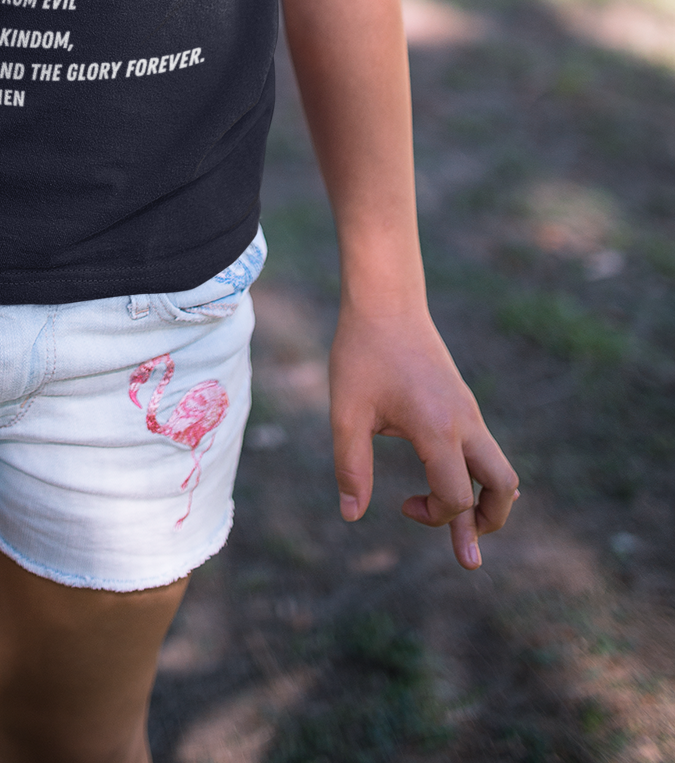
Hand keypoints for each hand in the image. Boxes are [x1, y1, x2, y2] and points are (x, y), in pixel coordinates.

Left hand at [328, 306, 518, 569]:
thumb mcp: (347, 412)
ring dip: (487, 499)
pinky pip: (485, 447)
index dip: (435, 517)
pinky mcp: (463, 401)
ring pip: (501, 468)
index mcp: (438, 429)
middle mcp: (465, 422)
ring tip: (466, 524)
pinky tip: (459, 480)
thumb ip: (350, 467)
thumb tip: (351, 516)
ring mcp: (469, 410)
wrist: (386, 299)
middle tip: (467, 551)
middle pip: (504, 487)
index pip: (455, 496)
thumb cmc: (362, 353)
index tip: (401, 506)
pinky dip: (477, 474)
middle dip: (488, 522)